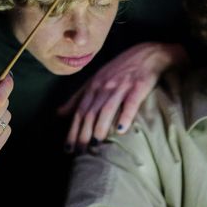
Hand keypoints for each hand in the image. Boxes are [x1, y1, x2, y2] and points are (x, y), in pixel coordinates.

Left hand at [58, 42, 185, 150]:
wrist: (147, 54)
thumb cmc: (120, 69)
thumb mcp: (96, 80)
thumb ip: (78, 98)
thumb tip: (59, 113)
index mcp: (93, 86)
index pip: (80, 111)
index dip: (73, 130)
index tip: (68, 149)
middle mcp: (104, 86)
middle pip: (90, 112)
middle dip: (84, 133)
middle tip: (81, 152)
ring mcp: (121, 86)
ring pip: (107, 108)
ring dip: (100, 127)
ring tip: (96, 144)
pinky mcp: (138, 87)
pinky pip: (130, 103)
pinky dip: (125, 116)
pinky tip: (120, 130)